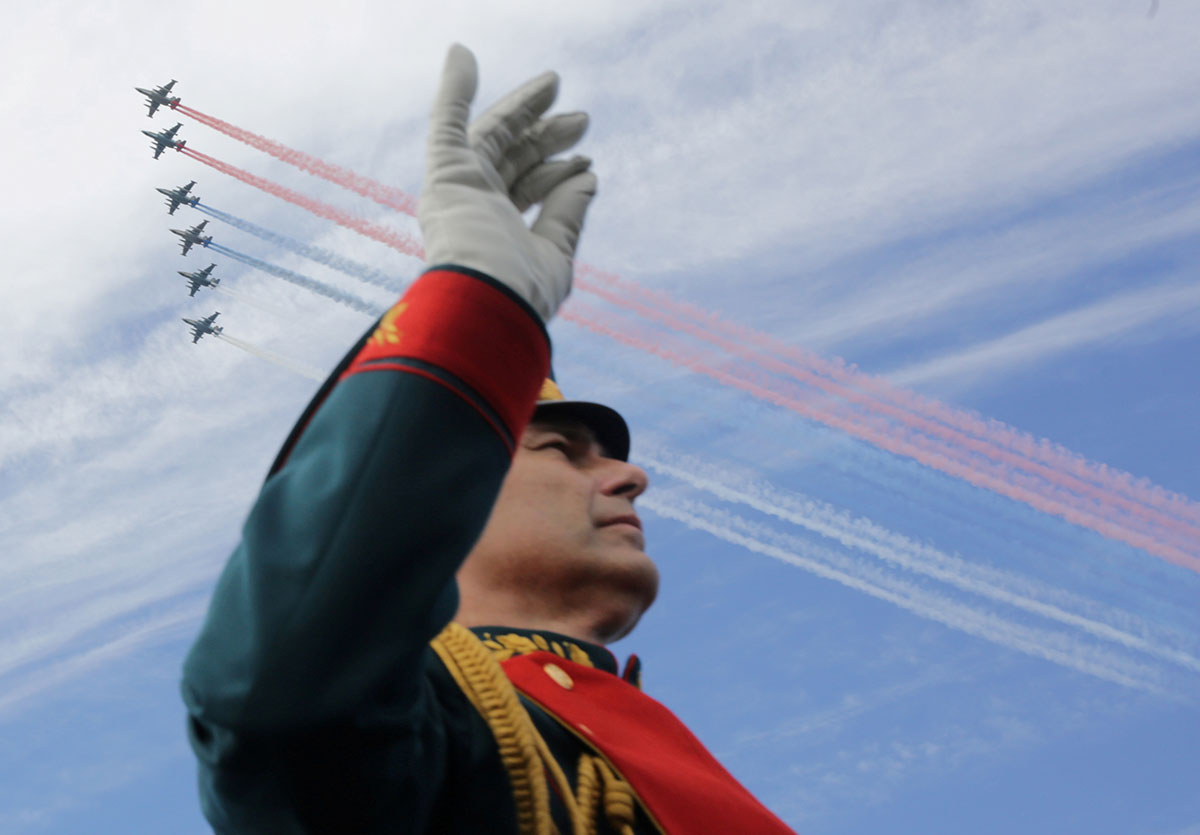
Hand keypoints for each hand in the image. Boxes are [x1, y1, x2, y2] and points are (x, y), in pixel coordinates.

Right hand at [419, 44, 597, 321]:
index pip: (528, 189)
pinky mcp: (446, 173)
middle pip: (513, 158)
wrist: (489, 300)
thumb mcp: (556, 252)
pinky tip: (462, 54)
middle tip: (581, 119)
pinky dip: (453, 87)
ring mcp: (458, 189)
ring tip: (555, 84)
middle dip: (546, 134)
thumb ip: (567, 214)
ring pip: (491, 135)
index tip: (587, 160)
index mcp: (495, 232)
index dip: (557, 172)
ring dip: (521, 108)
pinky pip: (447, 121)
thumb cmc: (521, 293)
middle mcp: (473, 209)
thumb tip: (589, 176)